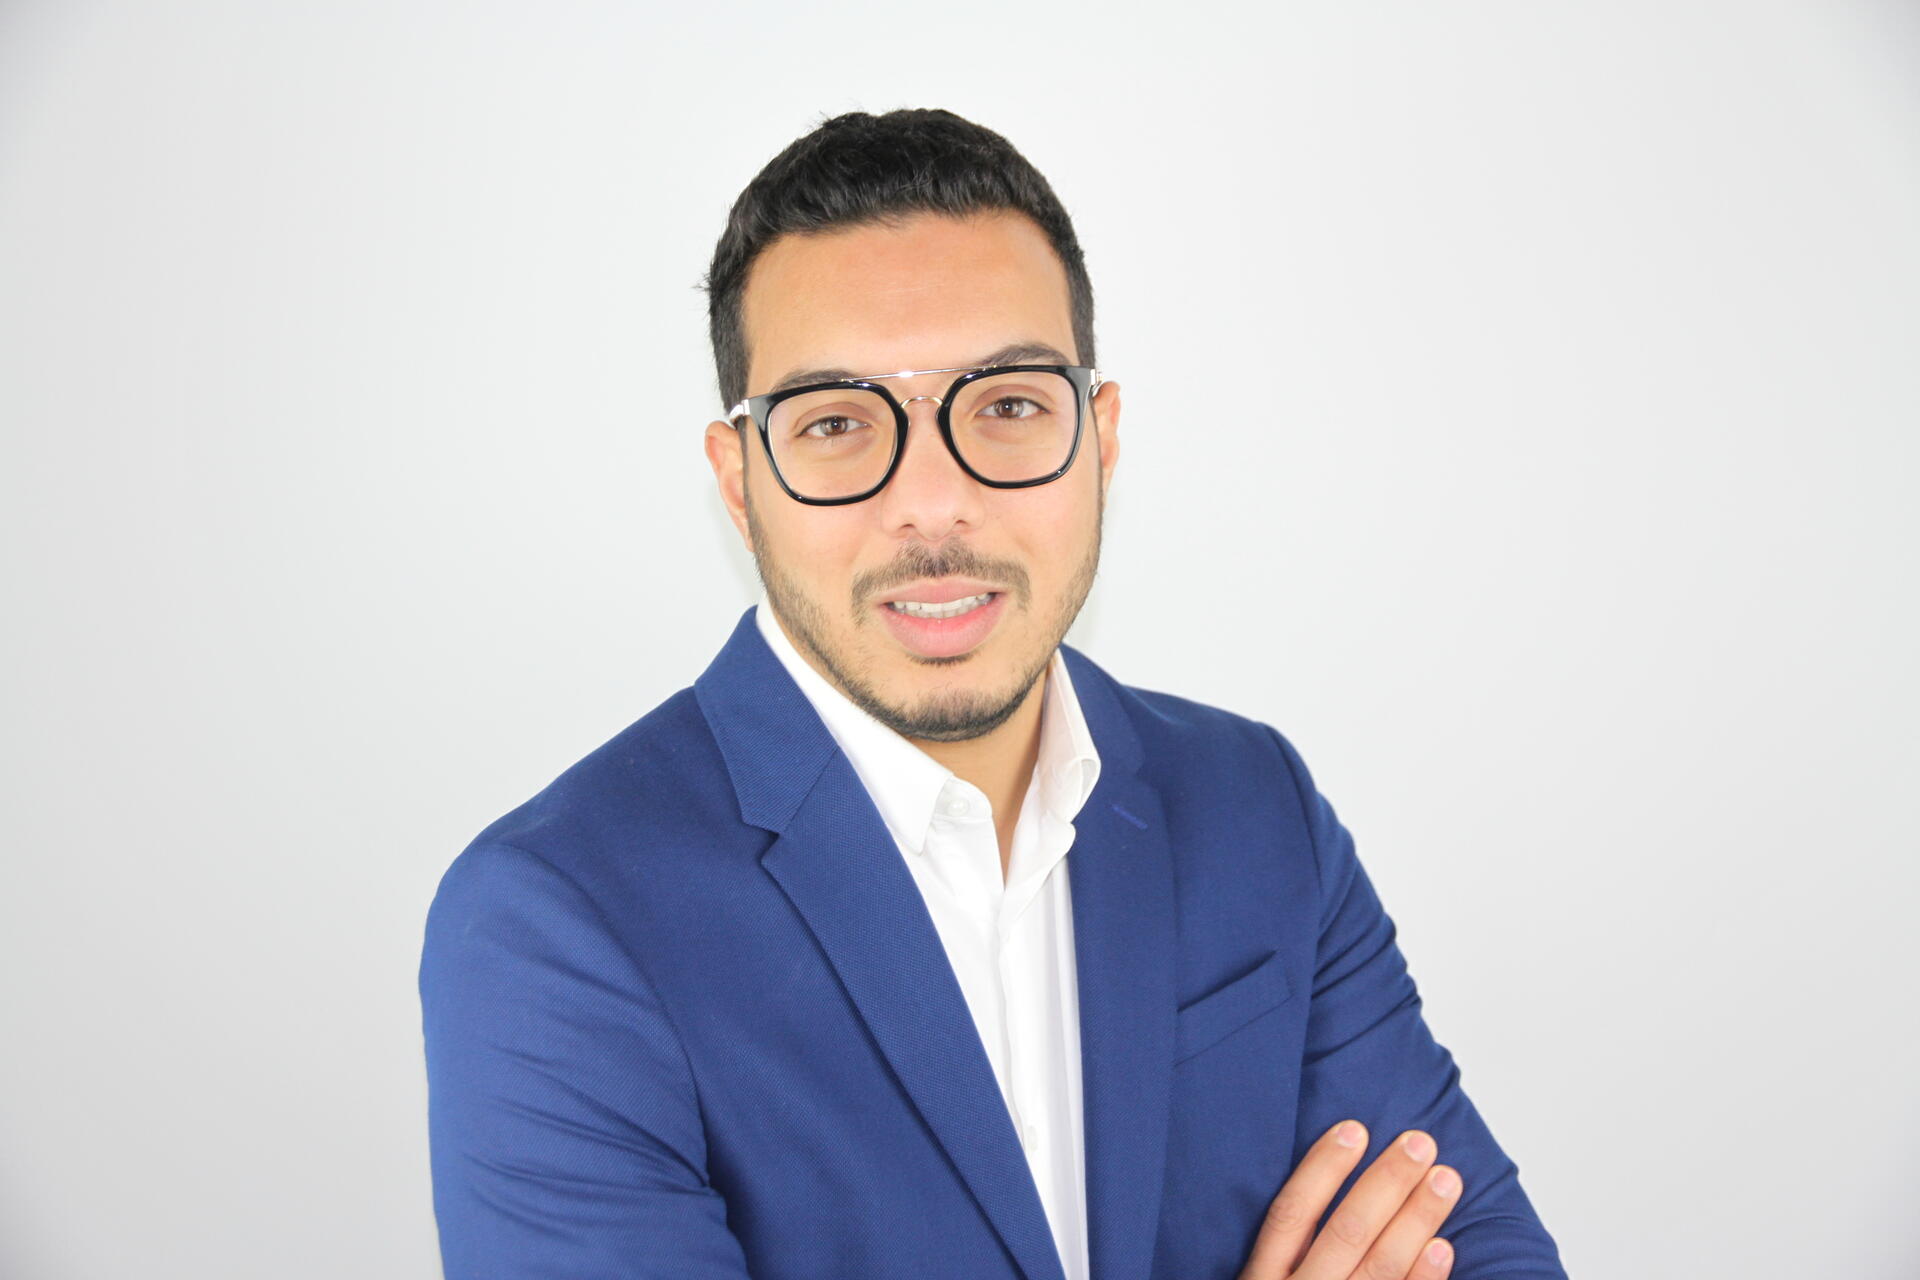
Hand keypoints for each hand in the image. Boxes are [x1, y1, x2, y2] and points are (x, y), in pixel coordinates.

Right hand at [1236, 1120, 1460, 1279]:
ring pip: (1378, 1268)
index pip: (1290, 1216)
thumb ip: (1285, 1256)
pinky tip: (1445, 1249)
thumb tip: (1326, 1187)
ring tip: (1446, 1180)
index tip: (1354, 1129)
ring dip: (1416, 1220)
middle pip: (1343, 1234)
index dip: (1321, 1170)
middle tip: (1420, 1143)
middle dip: (1385, 1183)